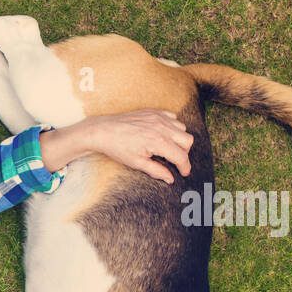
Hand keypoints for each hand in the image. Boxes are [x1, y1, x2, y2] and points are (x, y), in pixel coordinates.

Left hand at [40, 110, 192, 183]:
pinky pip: (173, 118)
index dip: (185, 167)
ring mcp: (159, 118)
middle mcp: (162, 128)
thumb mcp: (137, 163)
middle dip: (184, 153)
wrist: (103, 131)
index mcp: (159, 142)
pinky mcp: (154, 112)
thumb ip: (156, 171)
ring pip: (182, 128)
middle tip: (174, 161)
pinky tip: (163, 135)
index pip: (181, 156)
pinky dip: (172, 126)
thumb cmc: (118, 148)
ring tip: (167, 148)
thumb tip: (170, 179)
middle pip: (188, 141)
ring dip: (179, 139)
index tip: (184, 172)